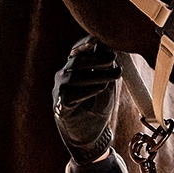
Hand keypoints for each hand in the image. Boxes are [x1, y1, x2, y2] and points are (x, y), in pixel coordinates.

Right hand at [53, 37, 120, 162]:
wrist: (90, 134)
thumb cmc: (97, 105)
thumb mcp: (106, 83)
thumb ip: (106, 68)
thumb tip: (113, 48)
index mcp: (73, 68)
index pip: (76, 51)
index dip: (85, 43)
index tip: (98, 38)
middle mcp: (63, 77)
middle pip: (75, 62)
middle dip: (94, 59)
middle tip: (113, 58)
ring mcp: (59, 91)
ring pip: (73, 77)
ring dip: (95, 75)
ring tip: (113, 76)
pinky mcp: (60, 107)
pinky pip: (70, 95)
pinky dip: (86, 91)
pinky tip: (99, 89)